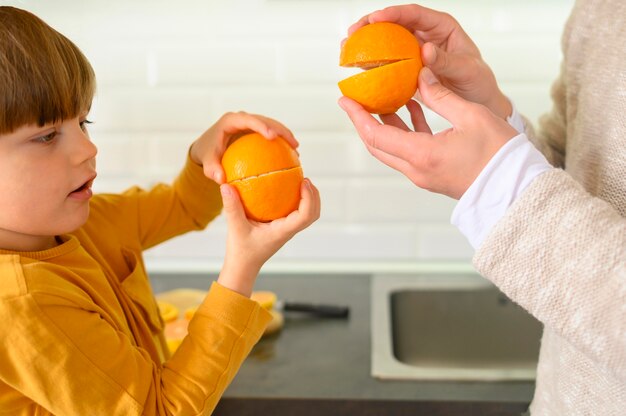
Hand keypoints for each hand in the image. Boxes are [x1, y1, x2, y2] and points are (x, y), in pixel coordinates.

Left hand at [189, 111, 297, 183]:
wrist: (208, 148)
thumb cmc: (208, 153)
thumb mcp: (207, 162)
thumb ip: (212, 169)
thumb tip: (222, 180)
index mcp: (231, 121)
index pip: (248, 119)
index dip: (262, 125)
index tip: (273, 136)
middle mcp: (243, 119)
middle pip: (266, 120)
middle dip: (281, 130)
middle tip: (293, 144)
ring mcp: (251, 124)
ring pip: (272, 125)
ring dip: (285, 135)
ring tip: (296, 149)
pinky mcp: (256, 131)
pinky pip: (271, 135)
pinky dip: (281, 143)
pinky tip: (291, 156)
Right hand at [217, 178, 320, 296]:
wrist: (243, 267)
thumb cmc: (241, 251)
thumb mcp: (235, 227)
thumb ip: (231, 207)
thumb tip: (225, 185)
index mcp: (283, 231)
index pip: (305, 215)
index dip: (309, 197)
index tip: (304, 182)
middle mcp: (289, 230)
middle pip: (313, 214)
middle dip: (314, 196)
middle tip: (305, 179)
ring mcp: (287, 230)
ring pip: (308, 215)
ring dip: (310, 198)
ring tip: (300, 182)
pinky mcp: (283, 228)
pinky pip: (297, 213)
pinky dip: (299, 201)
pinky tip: (286, 190)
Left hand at [339, 67, 517, 198]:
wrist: (516, 190)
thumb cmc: (499, 155)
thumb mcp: (471, 116)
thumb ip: (441, 96)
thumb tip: (420, 76)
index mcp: (422, 156)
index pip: (376, 136)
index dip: (357, 116)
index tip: (345, 99)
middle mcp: (417, 170)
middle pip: (378, 145)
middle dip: (364, 121)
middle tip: (355, 100)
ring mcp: (424, 175)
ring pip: (393, 149)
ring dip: (385, 125)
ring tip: (382, 99)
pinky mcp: (433, 175)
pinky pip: (410, 152)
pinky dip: (406, 132)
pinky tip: (412, 110)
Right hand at [347, 4, 511, 118]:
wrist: (477, 103)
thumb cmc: (478, 84)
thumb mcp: (468, 71)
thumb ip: (447, 61)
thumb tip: (426, 50)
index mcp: (441, 28)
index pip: (414, 14)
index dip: (393, 14)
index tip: (375, 19)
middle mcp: (425, 36)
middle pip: (393, 24)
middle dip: (370, 25)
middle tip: (352, 33)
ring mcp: (414, 52)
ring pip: (386, 42)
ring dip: (366, 45)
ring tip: (346, 49)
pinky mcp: (407, 69)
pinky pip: (387, 64)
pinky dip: (372, 66)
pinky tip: (357, 70)